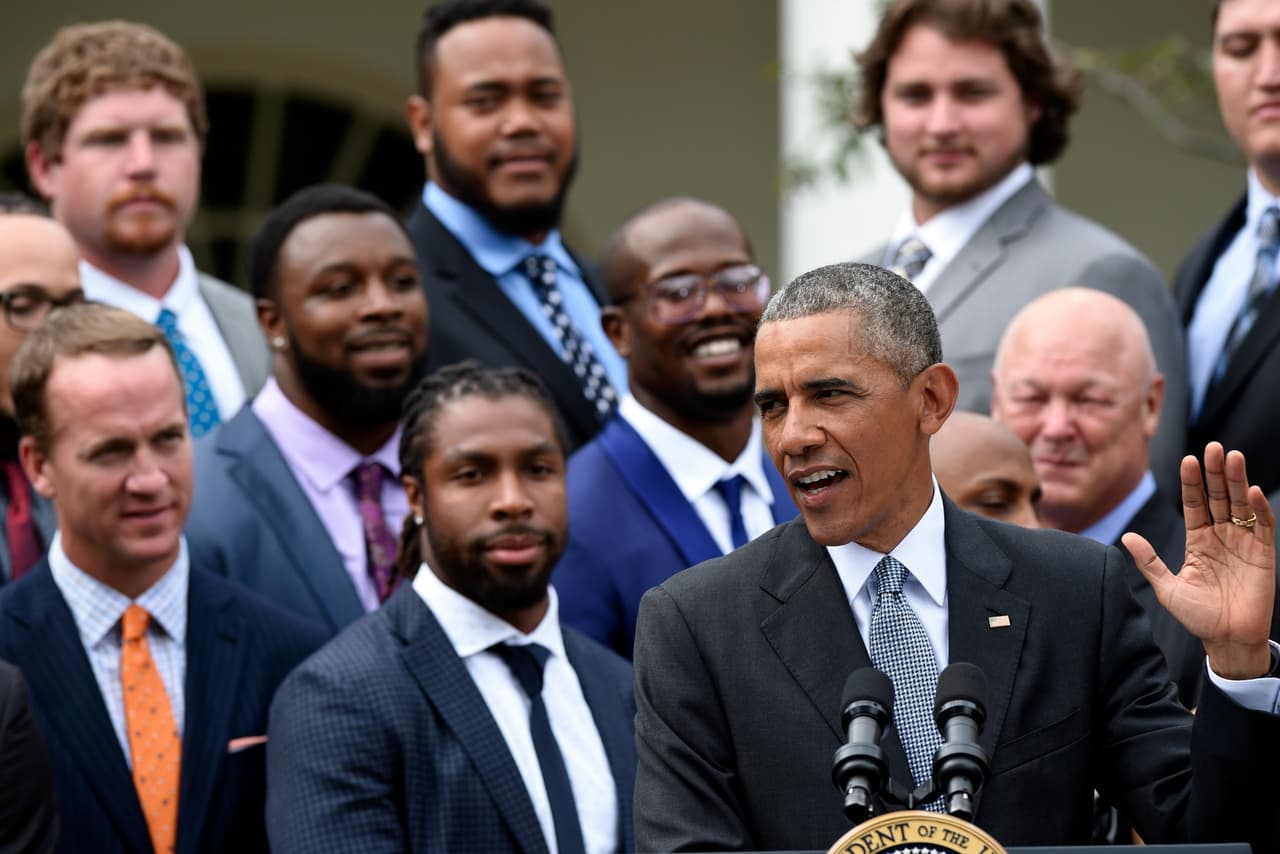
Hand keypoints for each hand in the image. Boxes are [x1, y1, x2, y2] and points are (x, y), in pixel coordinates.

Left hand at [1122, 442, 1274, 678]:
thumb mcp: (1166, 588)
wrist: (1226, 641)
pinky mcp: (1264, 555)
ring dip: (1238, 481)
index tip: (1188, 460)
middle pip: (1219, 497)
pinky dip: (1259, 509)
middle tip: (1213, 446)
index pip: (1194, 504)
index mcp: (1198, 540)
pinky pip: (1263, 526)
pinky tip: (1253, 490)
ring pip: (1241, 505)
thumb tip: (1126, 537)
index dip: (1192, 483)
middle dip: (1216, 473)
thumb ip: (1149, 562)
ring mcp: (1244, 543)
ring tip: (1233, 456)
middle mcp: (1222, 536)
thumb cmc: (1198, 616)